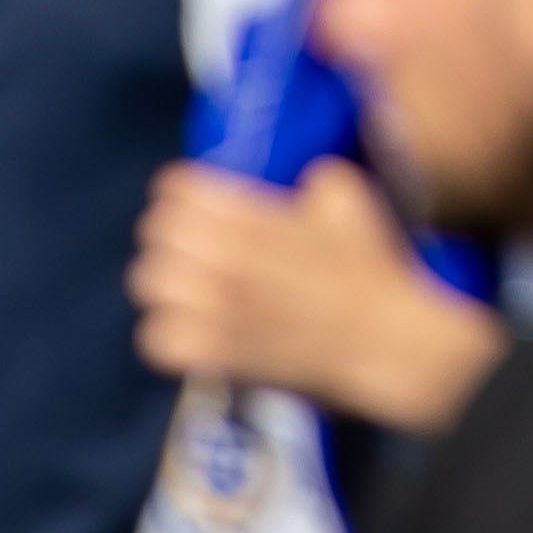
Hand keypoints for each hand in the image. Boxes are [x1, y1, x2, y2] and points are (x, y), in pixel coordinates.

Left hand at [128, 158, 467, 425]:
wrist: (384, 341)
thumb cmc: (373, 267)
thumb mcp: (348, 197)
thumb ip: (311, 178)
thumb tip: (294, 183)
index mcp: (250, 217)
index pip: (177, 190)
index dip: (183, 192)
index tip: (194, 202)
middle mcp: (222, 259)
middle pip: (155, 233)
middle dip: (173, 234)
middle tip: (192, 245)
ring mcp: (214, 309)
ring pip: (148, 283)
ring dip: (168, 281)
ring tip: (188, 287)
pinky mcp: (213, 354)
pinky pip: (155, 337)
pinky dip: (169, 332)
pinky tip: (193, 329)